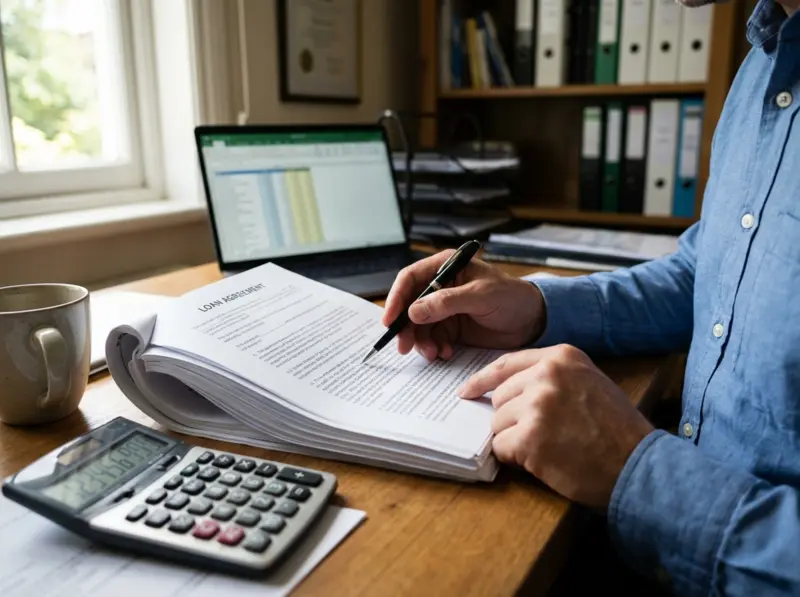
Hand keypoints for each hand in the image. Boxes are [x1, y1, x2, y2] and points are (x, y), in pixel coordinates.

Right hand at [382, 249, 545, 360]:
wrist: (533, 320)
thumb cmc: (512, 297)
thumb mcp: (481, 296)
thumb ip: (448, 302)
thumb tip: (414, 311)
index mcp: (445, 267)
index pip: (410, 279)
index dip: (396, 298)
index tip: (390, 320)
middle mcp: (440, 286)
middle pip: (410, 305)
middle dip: (406, 327)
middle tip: (405, 347)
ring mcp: (444, 308)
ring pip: (419, 326)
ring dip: (421, 342)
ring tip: (433, 354)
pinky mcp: (451, 327)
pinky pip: (432, 338)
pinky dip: (434, 348)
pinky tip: (445, 354)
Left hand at [458, 345, 654, 509]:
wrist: (638, 464)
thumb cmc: (616, 428)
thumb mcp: (588, 382)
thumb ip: (551, 378)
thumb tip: (507, 390)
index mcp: (561, 357)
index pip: (506, 363)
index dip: (483, 379)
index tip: (467, 390)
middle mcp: (546, 375)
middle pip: (500, 396)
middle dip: (512, 418)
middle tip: (540, 434)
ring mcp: (537, 406)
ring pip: (497, 423)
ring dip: (514, 439)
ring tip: (548, 447)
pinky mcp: (530, 438)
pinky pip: (501, 447)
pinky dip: (515, 458)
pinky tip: (542, 460)